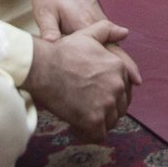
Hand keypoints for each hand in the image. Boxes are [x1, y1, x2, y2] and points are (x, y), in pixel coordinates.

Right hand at [25, 21, 141, 139]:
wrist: (42, 67)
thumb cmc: (61, 51)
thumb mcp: (86, 35)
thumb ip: (107, 30)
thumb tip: (125, 31)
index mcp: (118, 68)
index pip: (125, 88)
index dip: (112, 93)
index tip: (97, 96)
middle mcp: (117, 86)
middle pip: (121, 106)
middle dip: (107, 109)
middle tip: (88, 108)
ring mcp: (106, 104)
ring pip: (111, 121)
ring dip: (99, 122)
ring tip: (82, 119)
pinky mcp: (94, 120)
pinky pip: (99, 135)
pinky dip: (89, 134)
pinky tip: (76, 128)